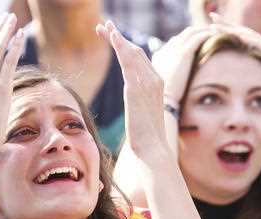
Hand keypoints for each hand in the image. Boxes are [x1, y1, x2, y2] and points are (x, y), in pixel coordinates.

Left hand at [97, 20, 167, 157]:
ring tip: (102, 27)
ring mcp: (147, 82)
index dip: (127, 47)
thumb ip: (139, 105)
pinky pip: (127, 60)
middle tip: (104, 27)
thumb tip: (134, 107)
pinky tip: (110, 35)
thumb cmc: (147, 140)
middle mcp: (155, 79)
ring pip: (131, 52)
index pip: (142, 60)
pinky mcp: (136, 87)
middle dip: (120, 38)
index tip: (115, 38)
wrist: (152, 149)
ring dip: (116, 37)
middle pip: (136, 52)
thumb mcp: (144, 117)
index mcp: (158, 85)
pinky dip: (119, 45)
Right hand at [151, 25, 216, 105]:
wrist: (163, 99)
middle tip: (209, 35)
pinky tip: (215, 35)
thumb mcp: (164, 86)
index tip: (197, 44)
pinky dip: (206, 34)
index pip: (174, 42)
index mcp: (160, 56)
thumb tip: (176, 84)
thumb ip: (170, 79)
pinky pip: (198, 37)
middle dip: (196, 33)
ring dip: (203, 30)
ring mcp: (175, 50)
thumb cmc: (165, 99)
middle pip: (183, 34)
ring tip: (215, 32)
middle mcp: (167, 49)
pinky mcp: (184, 53)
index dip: (186, 41)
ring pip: (191, 32)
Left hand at [207, 14, 260, 107]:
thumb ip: (252, 78)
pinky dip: (245, 38)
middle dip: (227, 24)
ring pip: (248, 34)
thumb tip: (239, 85)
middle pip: (244, 32)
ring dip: (231, 28)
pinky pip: (258, 43)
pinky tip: (234, 34)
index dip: (228, 32)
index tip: (212, 27)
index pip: (243, 38)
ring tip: (215, 23)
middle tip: (211, 16)